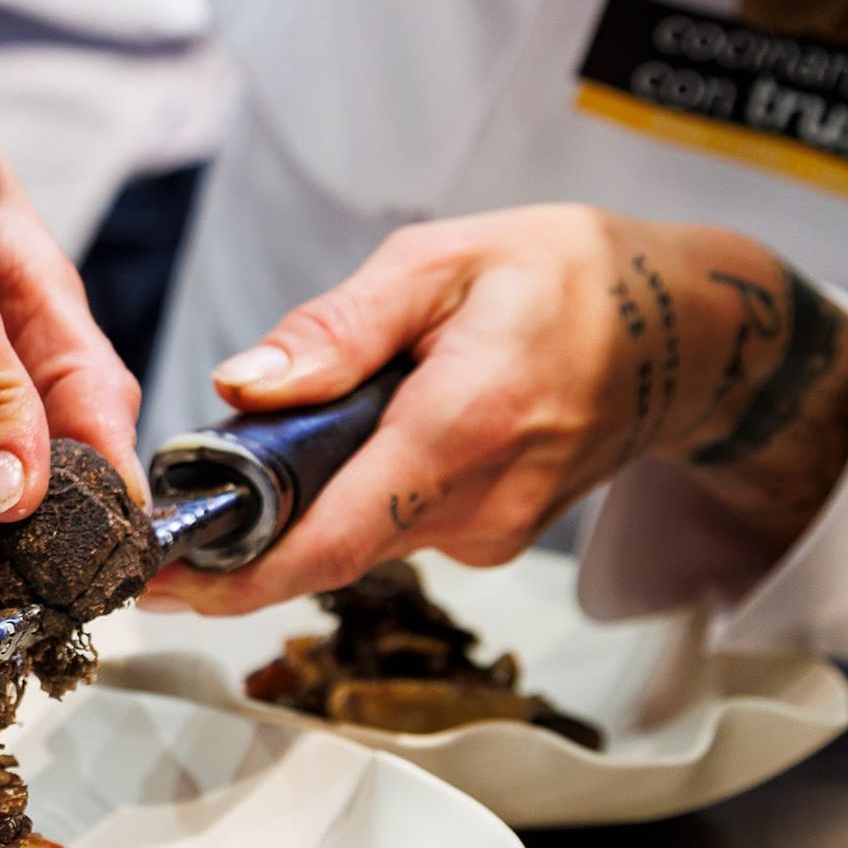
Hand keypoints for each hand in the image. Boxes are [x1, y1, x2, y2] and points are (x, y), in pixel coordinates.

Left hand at [147, 204, 847, 614]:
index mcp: (462, 425)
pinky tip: (350, 447)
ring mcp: (492, 532)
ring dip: (299, 513)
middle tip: (176, 515)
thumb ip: (339, 327)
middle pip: (330, 549)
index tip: (160, 587)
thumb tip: (241, 384)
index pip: (333, 536)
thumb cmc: (565, 277)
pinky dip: (351, 498)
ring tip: (264, 457)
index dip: (239, 575)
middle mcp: (480, 503)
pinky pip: (394, 529)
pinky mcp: (492, 537)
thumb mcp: (441, 260)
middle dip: (245, 540)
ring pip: (359, 541)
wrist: (686, 333)